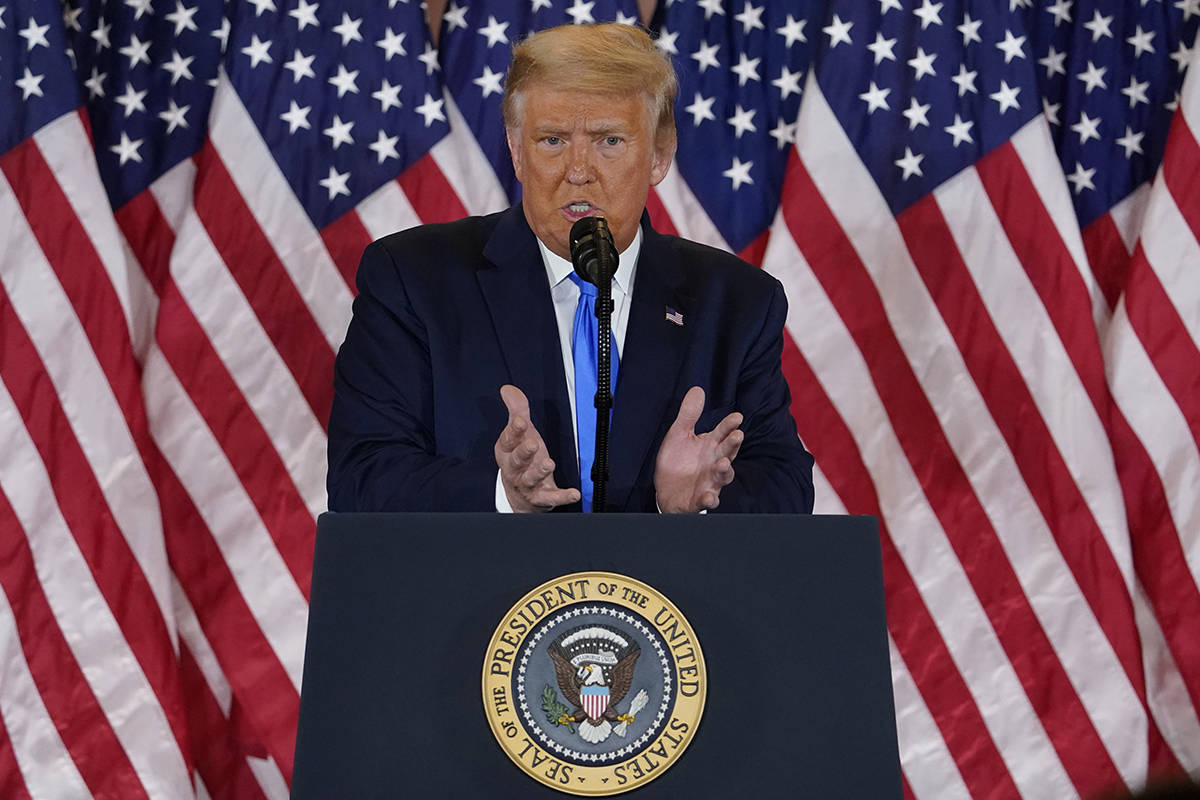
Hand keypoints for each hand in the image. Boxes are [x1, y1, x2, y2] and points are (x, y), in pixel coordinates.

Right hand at [495, 385, 580, 512]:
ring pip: (531, 479)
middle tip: (533, 443)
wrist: (520, 495)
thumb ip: (517, 410)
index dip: (514, 431)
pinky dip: (563, 496)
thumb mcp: (519, 434)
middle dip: (524, 452)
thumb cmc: (521, 459)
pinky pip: (552, 498)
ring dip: (540, 471)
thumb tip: (508, 389)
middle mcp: (515, 469)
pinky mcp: (542, 497)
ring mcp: (528, 484)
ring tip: (550, 463)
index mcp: (506, 452)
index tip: (521, 421)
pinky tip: (574, 493)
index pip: (508, 440)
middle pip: (517, 460)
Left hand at [654, 387, 743, 512]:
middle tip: (737, 435)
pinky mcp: (700, 499)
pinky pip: (708, 501)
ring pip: (722, 477)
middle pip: (727, 452)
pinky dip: (710, 500)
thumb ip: (689, 414)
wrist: (667, 491)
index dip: (729, 425)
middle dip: (732, 444)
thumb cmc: (678, 462)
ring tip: (723, 463)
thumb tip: (697, 389)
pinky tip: (710, 497)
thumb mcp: (679, 434)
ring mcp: (710, 482)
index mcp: (711, 446)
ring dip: (724, 471)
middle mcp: (714, 463)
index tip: (737, 417)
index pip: (723, 433)